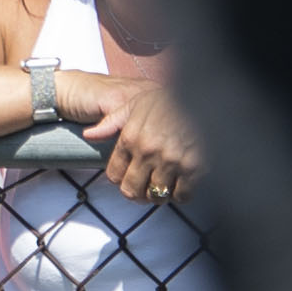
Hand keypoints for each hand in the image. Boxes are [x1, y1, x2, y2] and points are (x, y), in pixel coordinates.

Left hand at [66, 66, 203, 203]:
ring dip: (158, 194)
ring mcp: (170, 161)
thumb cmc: (168, 99)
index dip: (121, 179)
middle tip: (145, 189)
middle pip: (131, 190)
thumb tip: (88, 135)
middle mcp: (146, 152)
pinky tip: (182, 185)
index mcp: (130, 138)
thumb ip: (111, 122)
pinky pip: (181, 194)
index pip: (114, 174)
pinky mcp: (194, 167)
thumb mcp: (135, 103)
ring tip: (163, 186)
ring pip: (156, 195)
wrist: (203, 95)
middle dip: (136, 192)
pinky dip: (180, 194)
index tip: (129, 177)